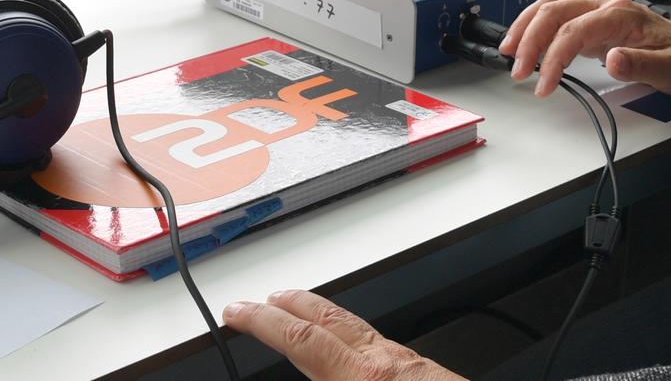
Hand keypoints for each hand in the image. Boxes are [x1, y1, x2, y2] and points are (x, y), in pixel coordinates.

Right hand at [221, 289, 466, 380]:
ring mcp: (413, 365)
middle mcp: (390, 364)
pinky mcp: (432, 374)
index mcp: (365, 378)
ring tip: (305, 314)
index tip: (238, 312)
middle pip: (332, 318)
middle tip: (264, 298)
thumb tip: (308, 368)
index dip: (262, 322)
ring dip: (325, 318)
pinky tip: (362, 350)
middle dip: (293, 304)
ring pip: (362, 328)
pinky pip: (385, 345)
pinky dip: (358, 338)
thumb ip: (328, 375)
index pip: (302, 339)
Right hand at [498, 0, 670, 98]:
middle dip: (529, 40)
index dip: (553, 57)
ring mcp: (598, 12)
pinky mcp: (593, 22)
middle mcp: (605, 7)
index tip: (543, 85)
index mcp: (620, 15)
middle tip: (517, 71)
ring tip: (508, 52)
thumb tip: (612, 60)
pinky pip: (557, 17)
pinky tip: (526, 44)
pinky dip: (536, 28)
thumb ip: (640, 64)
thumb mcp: (670, 69)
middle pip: (554, 11)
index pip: (573, 31)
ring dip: (526, 27)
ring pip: (551, 7)